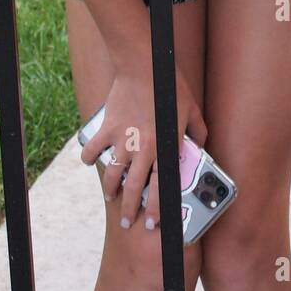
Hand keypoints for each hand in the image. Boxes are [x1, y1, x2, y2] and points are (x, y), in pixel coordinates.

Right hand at [80, 44, 207, 231]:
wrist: (144, 65)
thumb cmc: (171, 87)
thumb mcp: (192, 109)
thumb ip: (198, 132)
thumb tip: (201, 147)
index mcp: (165, 146)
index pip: (161, 188)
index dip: (157, 209)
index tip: (153, 224)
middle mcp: (143, 148)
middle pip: (134, 188)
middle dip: (130, 210)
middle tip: (129, 222)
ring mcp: (123, 139)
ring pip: (112, 174)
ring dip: (110, 189)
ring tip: (111, 196)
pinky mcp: (107, 127)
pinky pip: (93, 149)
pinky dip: (89, 157)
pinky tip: (89, 161)